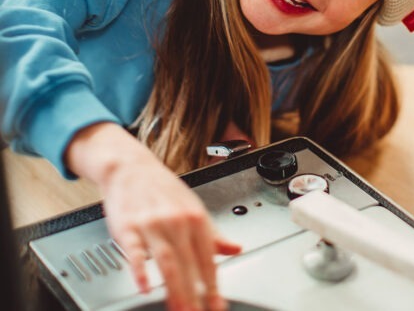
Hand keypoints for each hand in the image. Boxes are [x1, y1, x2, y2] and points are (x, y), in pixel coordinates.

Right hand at [65, 122, 240, 310]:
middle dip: (196, 295)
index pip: (208, 257)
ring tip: (181, 310)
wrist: (131, 167)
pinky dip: (140, 270)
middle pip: (189, 264)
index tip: (218, 306)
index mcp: (196, 217)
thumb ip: (213, 233)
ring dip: (175, 290)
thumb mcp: (193, 206)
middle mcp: (177, 221)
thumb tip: (235, 248)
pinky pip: (135, 252)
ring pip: (167, 261)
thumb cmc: (163, 189)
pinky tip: (145, 287)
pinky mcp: (128, 228)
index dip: (214, 285)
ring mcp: (152, 224)